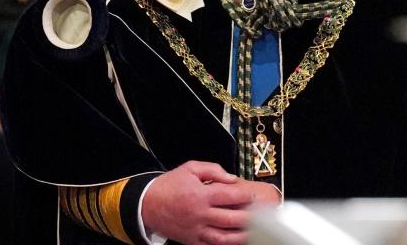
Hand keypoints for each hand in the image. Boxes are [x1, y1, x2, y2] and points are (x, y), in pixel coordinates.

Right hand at [141, 161, 270, 244]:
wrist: (145, 204)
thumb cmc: (169, 185)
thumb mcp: (190, 168)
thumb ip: (213, 170)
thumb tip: (232, 178)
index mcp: (201, 195)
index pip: (229, 196)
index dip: (245, 195)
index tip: (255, 195)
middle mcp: (200, 214)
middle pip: (230, 218)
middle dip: (248, 217)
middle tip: (261, 215)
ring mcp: (195, 229)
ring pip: (223, 236)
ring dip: (240, 236)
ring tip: (254, 233)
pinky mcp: (191, 240)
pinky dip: (223, 244)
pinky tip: (234, 241)